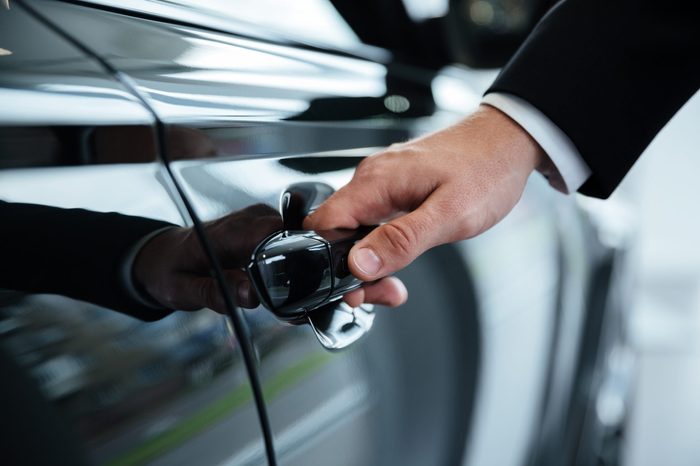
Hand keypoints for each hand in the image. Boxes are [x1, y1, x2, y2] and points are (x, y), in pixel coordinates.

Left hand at [133, 204, 281, 312]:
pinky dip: (286, 251)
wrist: (163, 254)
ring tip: (279, 283)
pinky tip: (276, 271)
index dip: (288, 254)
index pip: (269, 232)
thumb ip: (215, 293)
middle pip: (286, 232)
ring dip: (290, 258)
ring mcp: (253, 218)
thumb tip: (251, 295)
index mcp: (222, 234)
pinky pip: (284, 233)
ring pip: (289, 232)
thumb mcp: (182, 290)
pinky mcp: (260, 223)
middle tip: (290, 292)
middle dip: (294, 261)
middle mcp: (241, 220)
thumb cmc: (171, 272)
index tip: (292, 281)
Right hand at [304, 105, 544, 289]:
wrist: (509, 139)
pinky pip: (373, 221)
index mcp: (376, 182)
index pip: (323, 225)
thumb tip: (359, 263)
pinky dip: (381, 246)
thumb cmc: (488, 169)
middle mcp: (373, 179)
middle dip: (351, 270)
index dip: (328, 261)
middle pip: (336, 232)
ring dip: (368, 261)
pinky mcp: (396, 187)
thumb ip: (402, 241)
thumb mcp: (450, 215)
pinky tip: (399, 260)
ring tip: (393, 284)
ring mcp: (383, 182)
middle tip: (381, 292)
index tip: (352, 286)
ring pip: (354, 229)